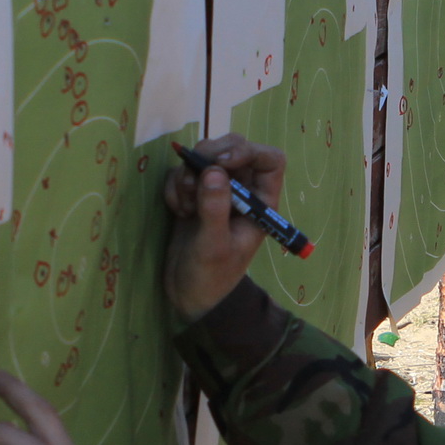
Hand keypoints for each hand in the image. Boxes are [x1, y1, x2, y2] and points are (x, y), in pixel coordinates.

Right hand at [160, 134, 286, 323]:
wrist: (190, 296)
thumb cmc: (212, 277)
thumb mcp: (213, 246)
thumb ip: (215, 209)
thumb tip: (213, 171)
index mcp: (261, 202)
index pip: (270, 159)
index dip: (247, 152)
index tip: (221, 164)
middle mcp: (243, 191)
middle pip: (233, 148)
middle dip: (209, 157)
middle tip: (192, 179)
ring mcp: (217, 190)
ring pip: (205, 157)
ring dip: (188, 175)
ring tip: (185, 208)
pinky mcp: (193, 194)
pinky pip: (183, 172)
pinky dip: (175, 186)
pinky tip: (177, 212)